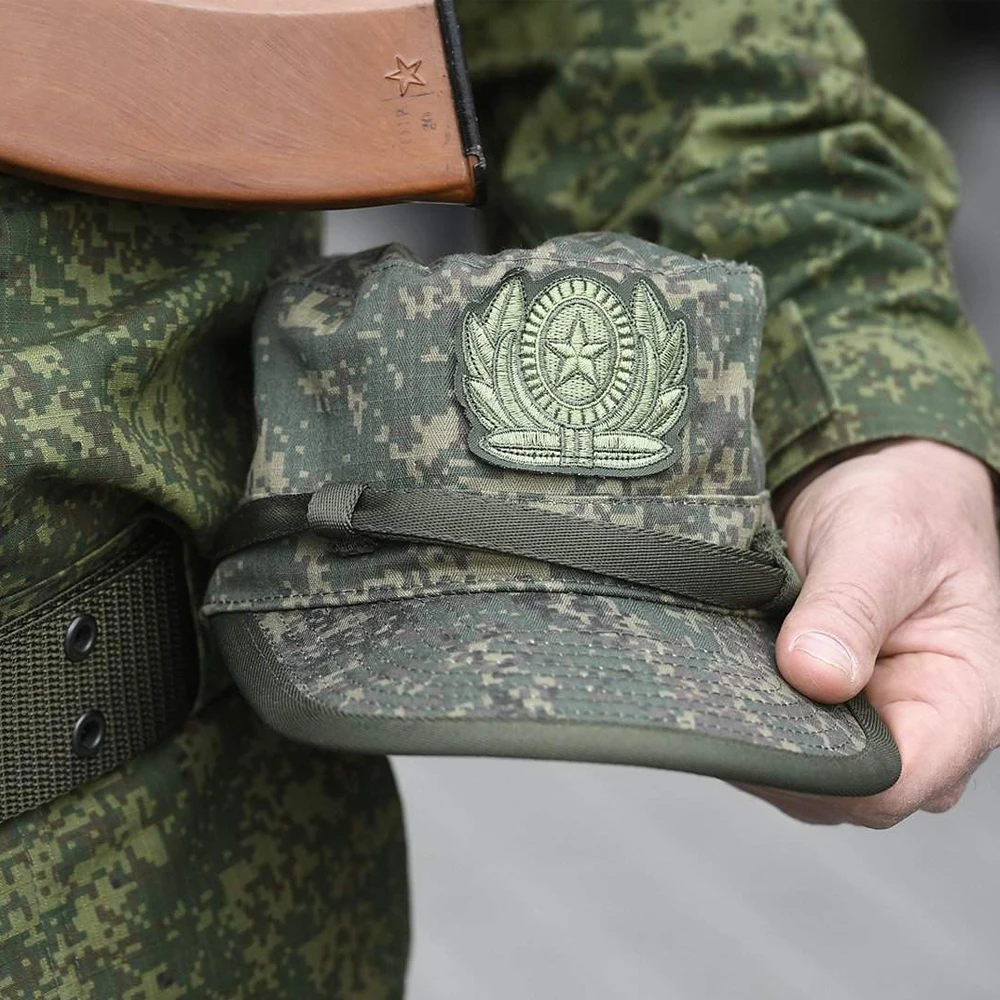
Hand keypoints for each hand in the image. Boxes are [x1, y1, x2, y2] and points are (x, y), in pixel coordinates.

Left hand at [748, 438, 999, 826]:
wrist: (883, 491)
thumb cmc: (904, 508)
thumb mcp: (881, 543)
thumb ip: (850, 609)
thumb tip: (815, 677)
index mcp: (964, 701)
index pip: (894, 783)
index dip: (821, 769)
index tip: (758, 717)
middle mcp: (921, 731)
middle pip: (842, 792)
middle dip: (777, 751)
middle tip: (716, 687)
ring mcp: (872, 730)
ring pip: (803, 776)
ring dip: (756, 733)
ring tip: (717, 674)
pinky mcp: (828, 719)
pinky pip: (782, 743)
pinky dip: (746, 717)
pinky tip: (720, 680)